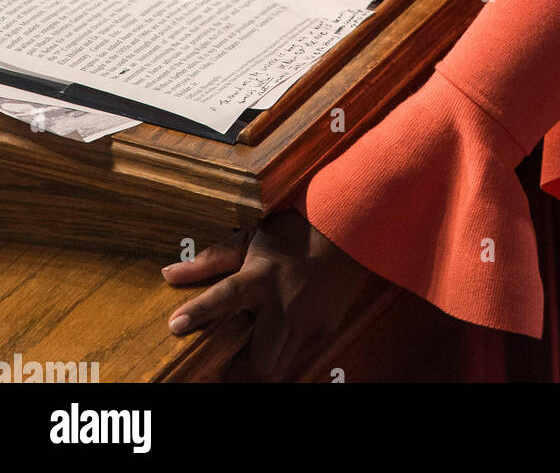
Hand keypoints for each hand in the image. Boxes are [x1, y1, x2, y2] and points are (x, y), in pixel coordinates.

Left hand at [162, 208, 372, 379]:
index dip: (200, 312)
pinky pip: (298, 359)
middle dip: (236, 373)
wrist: (347, 230)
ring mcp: (307, 322)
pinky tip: (274, 348)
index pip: (226, 296)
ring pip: (278, 370)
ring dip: (258, 371)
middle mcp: (284, 304)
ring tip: (245, 362)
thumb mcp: (250, 239)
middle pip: (258, 362)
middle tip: (222, 367)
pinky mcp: (324, 331)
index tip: (175, 325)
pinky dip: (281, 360)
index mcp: (262, 275)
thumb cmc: (293, 233)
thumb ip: (210, 260)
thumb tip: (169, 273)